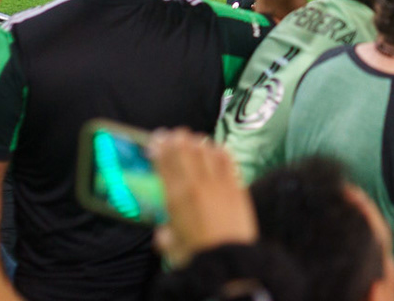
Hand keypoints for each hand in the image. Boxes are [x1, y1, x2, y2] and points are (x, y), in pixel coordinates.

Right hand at [148, 129, 256, 263]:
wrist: (230, 259)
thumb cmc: (198, 256)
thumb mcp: (173, 249)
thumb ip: (165, 237)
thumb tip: (162, 233)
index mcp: (176, 197)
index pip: (164, 162)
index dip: (159, 147)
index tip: (156, 140)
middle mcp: (196, 184)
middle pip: (184, 149)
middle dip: (176, 138)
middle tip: (172, 134)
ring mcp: (218, 182)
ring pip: (205, 149)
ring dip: (196, 141)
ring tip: (191, 138)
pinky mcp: (237, 186)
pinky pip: (227, 159)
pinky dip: (218, 150)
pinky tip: (215, 148)